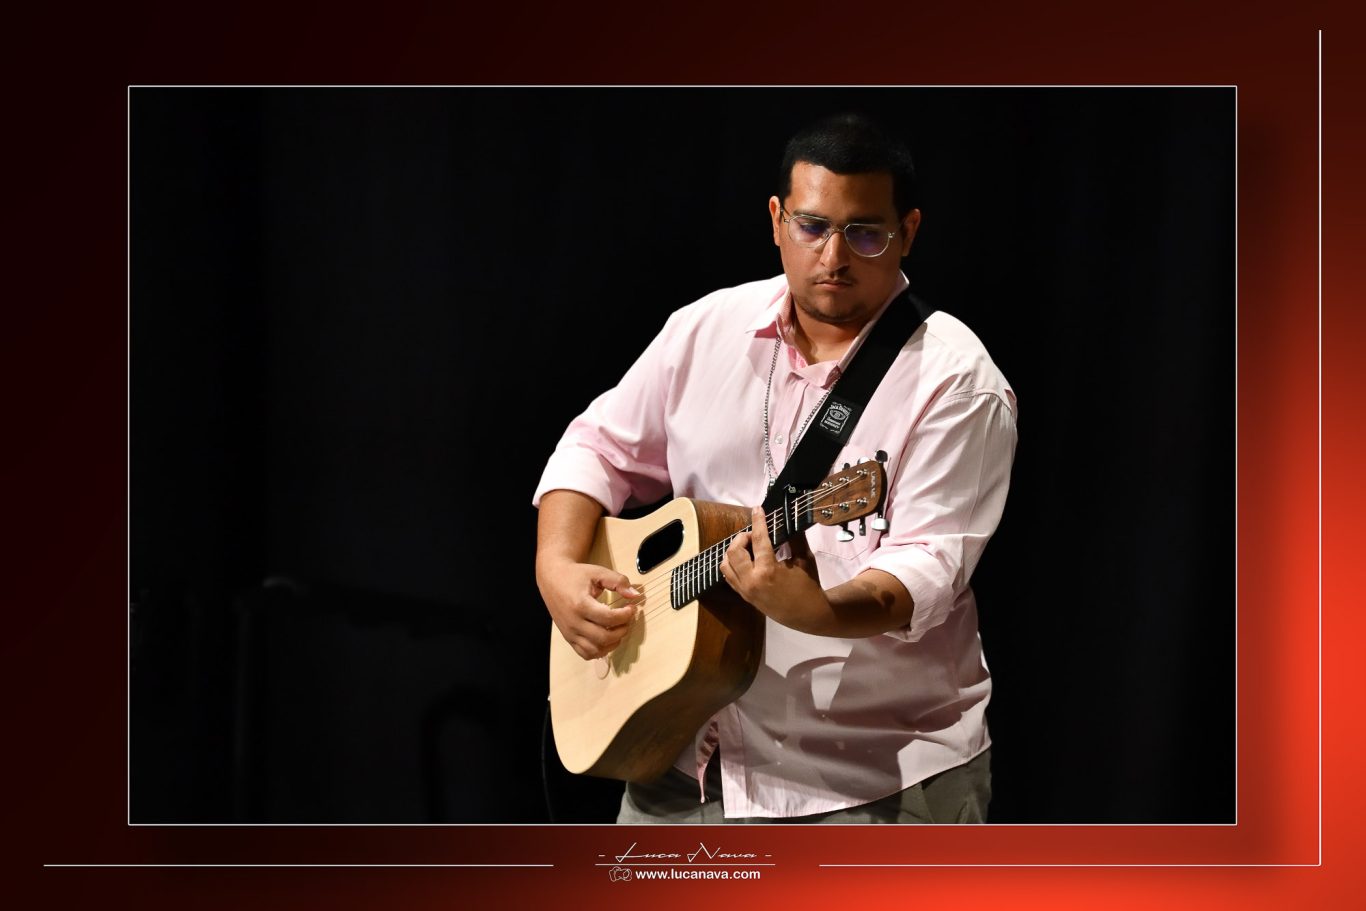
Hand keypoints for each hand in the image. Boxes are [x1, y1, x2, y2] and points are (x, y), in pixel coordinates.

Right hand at [537, 558, 641, 659]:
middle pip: (603, 637)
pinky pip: (585, 654)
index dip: (625, 615)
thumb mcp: (598, 573)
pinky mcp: (568, 638)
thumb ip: (618, 582)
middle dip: (621, 630)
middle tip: (627, 620)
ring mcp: (570, 633)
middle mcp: (573, 622)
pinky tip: (607, 639)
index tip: (631, 608)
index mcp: (580, 605)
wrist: (553, 579)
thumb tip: (635, 595)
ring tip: (618, 630)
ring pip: (595, 650)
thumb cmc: (575, 575)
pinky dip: (599, 651)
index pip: (609, 618)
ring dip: (612, 643)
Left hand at [720, 506, 829, 630]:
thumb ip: (794, 538)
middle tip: (754, 534)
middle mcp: (752, 580)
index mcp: (768, 570)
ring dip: (734, 551)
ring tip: (748, 547)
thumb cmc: (808, 585)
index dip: (758, 521)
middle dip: (742, 538)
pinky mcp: (744, 596)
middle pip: (734, 551)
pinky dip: (732, 564)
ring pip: (726, 564)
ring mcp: (745, 590)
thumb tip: (788, 518)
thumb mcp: (804, 559)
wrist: (807, 615)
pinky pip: (729, 576)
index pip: (758, 539)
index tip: (757, 509)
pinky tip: (745, 559)